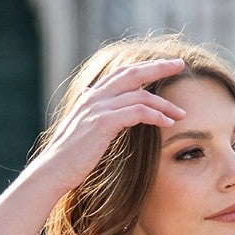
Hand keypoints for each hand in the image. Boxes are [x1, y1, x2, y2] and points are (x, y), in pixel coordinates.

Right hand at [35, 58, 186, 194]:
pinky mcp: (103, 122)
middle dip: (159, 67)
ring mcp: (99, 107)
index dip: (143, 67)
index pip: (121, 73)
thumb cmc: (69, 157)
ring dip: (165, 103)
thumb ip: (91, 114)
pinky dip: (156, 115)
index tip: (163, 65)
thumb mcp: (81, 129)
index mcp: (91, 96)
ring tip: (181, 113)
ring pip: (140, 95)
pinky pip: (138, 112)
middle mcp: (95, 96)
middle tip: (180, 64)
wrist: (52, 170)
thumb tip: (94, 102)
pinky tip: (168, 123)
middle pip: (133, 73)